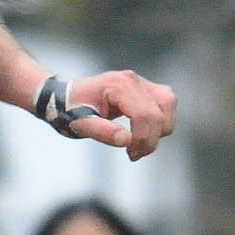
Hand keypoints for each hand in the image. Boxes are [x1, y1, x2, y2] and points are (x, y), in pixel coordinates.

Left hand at [63, 70, 177, 160]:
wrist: (65, 98)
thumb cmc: (70, 111)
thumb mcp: (80, 125)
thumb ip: (102, 132)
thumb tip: (126, 140)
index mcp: (117, 85)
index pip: (144, 114)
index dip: (142, 139)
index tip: (131, 154)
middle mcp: (133, 79)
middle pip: (159, 112)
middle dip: (150, 139)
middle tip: (133, 155)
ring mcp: (141, 81)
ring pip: (169, 105)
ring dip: (160, 130)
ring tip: (139, 146)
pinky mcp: (145, 88)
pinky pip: (166, 103)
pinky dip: (161, 121)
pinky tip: (143, 134)